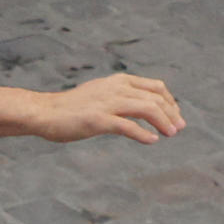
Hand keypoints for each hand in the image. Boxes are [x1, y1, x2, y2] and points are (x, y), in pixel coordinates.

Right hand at [32, 71, 183, 143]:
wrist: (44, 112)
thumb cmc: (70, 108)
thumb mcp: (99, 95)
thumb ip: (118, 98)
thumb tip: (136, 107)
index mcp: (118, 81)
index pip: (155, 87)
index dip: (170, 101)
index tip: (175, 115)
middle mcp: (116, 89)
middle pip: (155, 98)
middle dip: (171, 113)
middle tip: (179, 128)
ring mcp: (108, 103)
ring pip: (147, 109)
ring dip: (163, 122)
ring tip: (171, 134)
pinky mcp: (99, 120)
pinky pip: (128, 126)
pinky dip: (143, 134)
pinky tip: (151, 141)